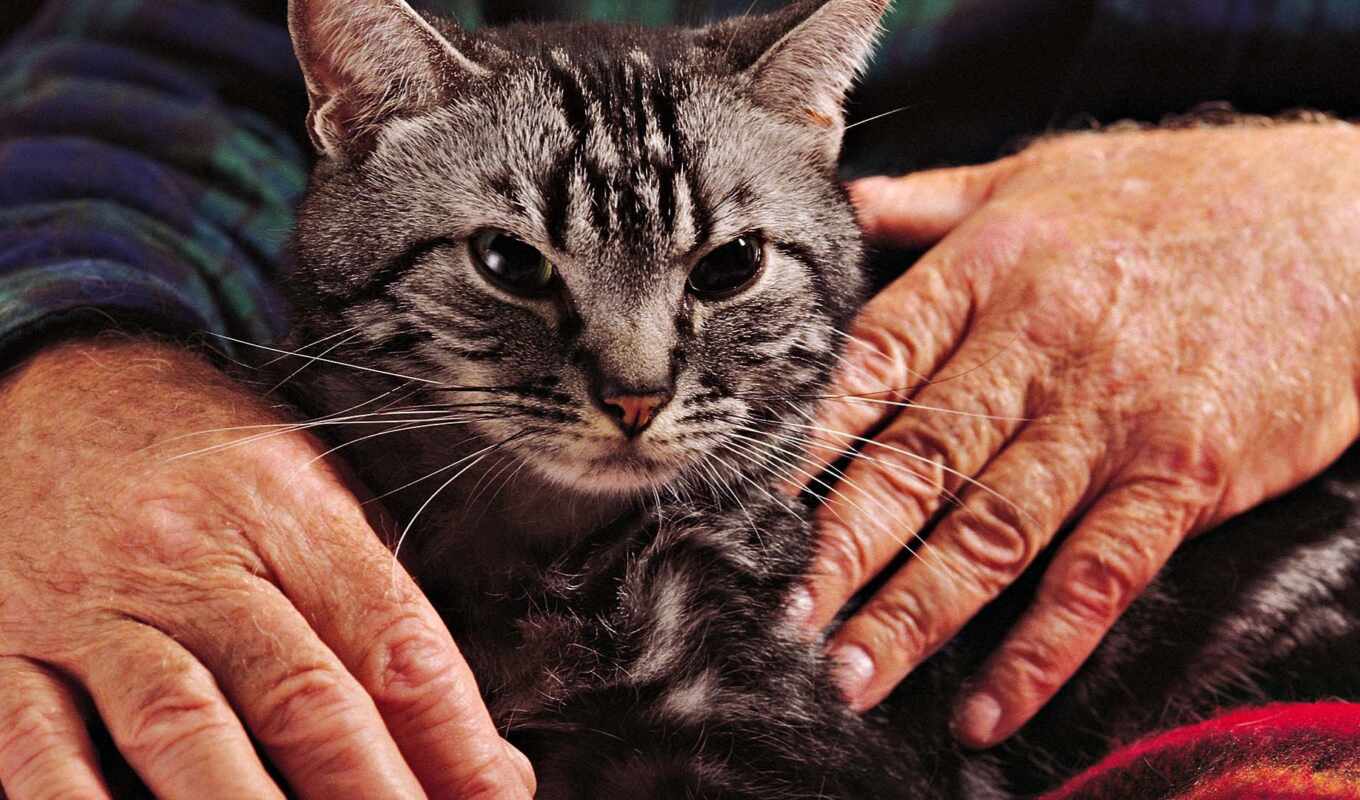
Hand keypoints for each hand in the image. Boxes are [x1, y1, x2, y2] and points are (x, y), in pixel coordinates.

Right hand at [0, 337, 534, 798]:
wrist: (57, 387)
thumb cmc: (208, 460)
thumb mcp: (314, 500)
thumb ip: (385, 621)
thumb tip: (480, 762)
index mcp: (291, 510)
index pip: (392, 638)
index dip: (455, 738)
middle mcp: (194, 555)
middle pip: (301, 693)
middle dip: (371, 791)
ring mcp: (98, 605)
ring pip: (183, 724)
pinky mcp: (11, 646)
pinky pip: (41, 747)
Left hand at [798, 121, 1359, 746]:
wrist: (1344, 219)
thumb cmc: (1182, 195)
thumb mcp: (1043, 171)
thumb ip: (936, 200)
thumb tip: (849, 203)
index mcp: (989, 270)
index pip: (872, 364)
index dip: (806, 441)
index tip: (753, 504)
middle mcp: (1037, 346)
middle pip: (916, 461)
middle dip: (842, 550)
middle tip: (787, 619)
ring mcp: (1109, 416)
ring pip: (991, 530)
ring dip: (915, 613)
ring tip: (855, 676)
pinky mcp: (1182, 475)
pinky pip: (1098, 576)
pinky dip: (1041, 651)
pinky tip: (989, 707)